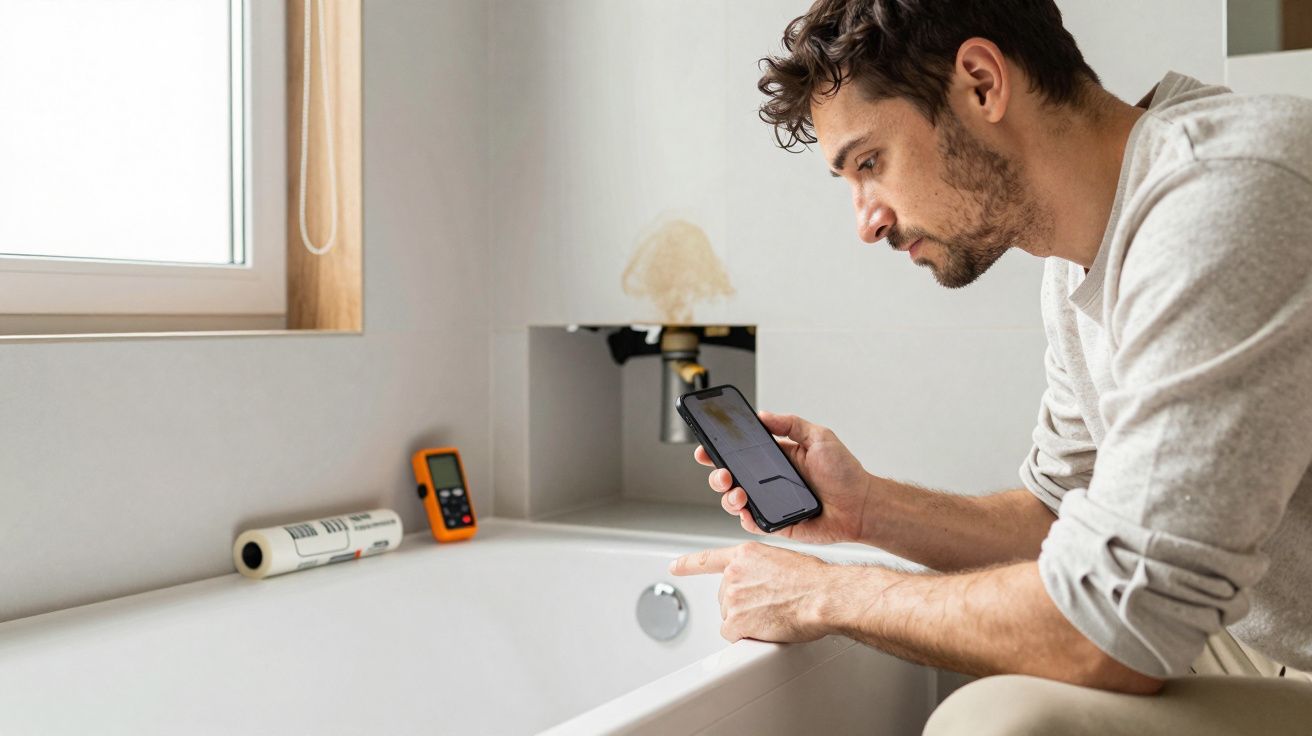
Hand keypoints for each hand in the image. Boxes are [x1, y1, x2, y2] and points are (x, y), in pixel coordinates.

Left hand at [669, 541, 832, 642]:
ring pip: (730, 617)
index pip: (708, 559)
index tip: (675, 566)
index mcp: (745, 554)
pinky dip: (746, 637)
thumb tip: (759, 584)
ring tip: (773, 615)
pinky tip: (765, 629)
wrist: (823, 595)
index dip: (688, 564)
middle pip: (725, 597)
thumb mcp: (781, 561)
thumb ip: (760, 570)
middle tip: (769, 606)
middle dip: (743, 605)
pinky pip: (733, 634)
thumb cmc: (813, 580)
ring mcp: (733, 597)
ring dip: (747, 621)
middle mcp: (734, 573)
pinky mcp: (736, 620)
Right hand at [695, 411, 872, 544]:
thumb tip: (762, 415)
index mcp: (775, 459)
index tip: (706, 446)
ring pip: (735, 502)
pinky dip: (745, 519)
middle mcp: (769, 482)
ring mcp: (771, 503)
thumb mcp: (819, 437)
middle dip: (717, 474)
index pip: (739, 454)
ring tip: (738, 492)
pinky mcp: (778, 524)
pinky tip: (746, 511)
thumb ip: (790, 424)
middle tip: (721, 472)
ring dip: (728, 496)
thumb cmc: (846, 473)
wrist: (862, 505)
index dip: (719, 450)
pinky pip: (753, 524)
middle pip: (730, 478)